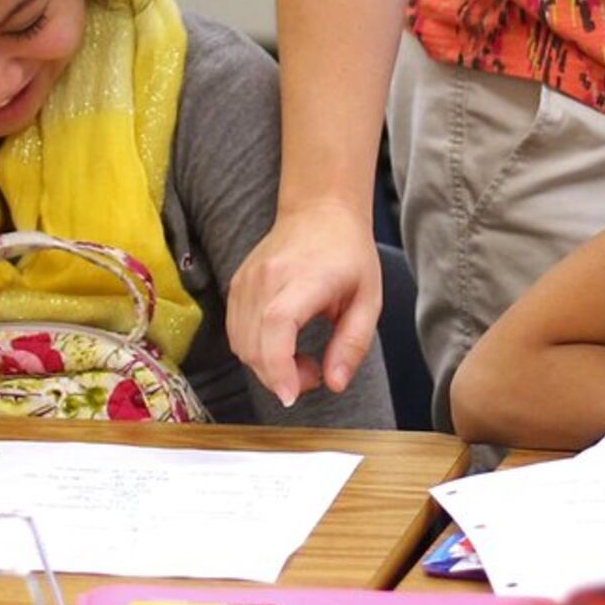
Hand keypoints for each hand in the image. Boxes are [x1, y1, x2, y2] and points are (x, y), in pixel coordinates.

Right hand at [225, 210, 382, 406]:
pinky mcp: (237, 285)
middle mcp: (267, 277)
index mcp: (305, 277)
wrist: (319, 210)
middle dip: (280, 377)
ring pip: (240, 343)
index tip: (291, 394)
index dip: (278, 366)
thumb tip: (335, 384)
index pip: (277, 324)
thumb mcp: (368, 299)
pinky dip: (255, 350)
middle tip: (313, 374)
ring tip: (299, 359)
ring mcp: (246, 280)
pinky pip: (236, 332)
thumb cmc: (349, 254)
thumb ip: (353, 344)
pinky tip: (281, 345)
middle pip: (254, 343)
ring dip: (266, 367)